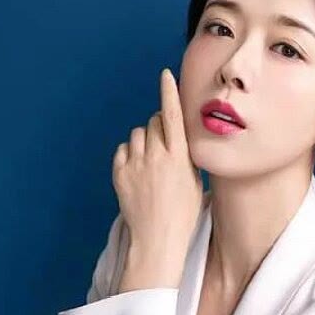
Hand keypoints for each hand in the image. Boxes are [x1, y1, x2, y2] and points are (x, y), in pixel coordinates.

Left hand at [112, 68, 203, 250]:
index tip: (165, 75)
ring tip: (150, 161)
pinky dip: (129, 154)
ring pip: (137, 134)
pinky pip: (122, 150)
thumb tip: (177, 136)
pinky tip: (138, 169)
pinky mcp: (120, 174)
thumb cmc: (182, 214)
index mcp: (179, 157)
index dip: (169, 92)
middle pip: (153, 122)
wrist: (157, 239)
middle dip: (158, 126)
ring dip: (144, 140)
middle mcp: (156, 156)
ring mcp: (135, 164)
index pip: (173, 115)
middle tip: (163, 144)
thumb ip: (185, 156)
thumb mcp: (194, 182)